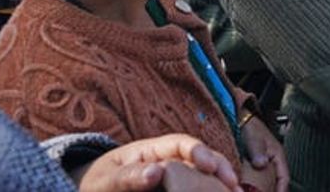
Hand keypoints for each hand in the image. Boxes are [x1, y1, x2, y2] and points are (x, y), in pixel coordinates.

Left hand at [76, 134, 239, 191]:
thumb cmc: (97, 185)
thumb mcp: (106, 181)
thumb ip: (128, 177)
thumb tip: (156, 172)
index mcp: (150, 150)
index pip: (180, 142)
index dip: (198, 150)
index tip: (209, 165)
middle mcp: (167, 160)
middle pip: (200, 156)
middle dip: (220, 166)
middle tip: (233, 184)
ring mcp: (173, 176)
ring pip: (203, 173)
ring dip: (221, 181)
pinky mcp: (176, 189)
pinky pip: (197, 187)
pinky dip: (211, 190)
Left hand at [241, 116, 289, 191]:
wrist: (243, 119)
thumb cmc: (251, 126)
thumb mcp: (255, 139)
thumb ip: (258, 152)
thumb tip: (261, 164)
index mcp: (278, 156)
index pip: (284, 178)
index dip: (281, 190)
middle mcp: (274, 162)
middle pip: (277, 182)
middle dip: (273, 191)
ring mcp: (266, 164)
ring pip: (269, 181)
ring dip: (266, 189)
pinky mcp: (257, 165)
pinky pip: (260, 179)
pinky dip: (258, 185)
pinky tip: (251, 188)